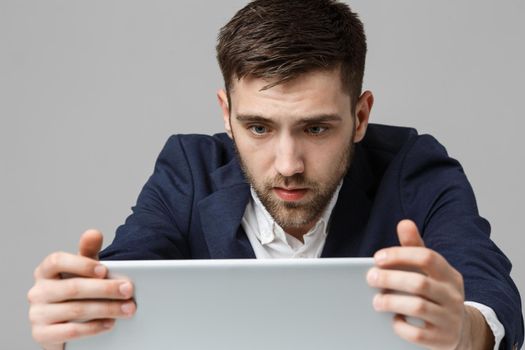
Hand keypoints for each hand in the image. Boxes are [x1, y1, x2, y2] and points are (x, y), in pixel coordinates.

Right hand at [28, 230, 135, 349]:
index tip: (104, 270)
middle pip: (73, 288)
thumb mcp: (83, 271)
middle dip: (105, 289)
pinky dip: (94, 328)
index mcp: (45, 271)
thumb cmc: (75, 292)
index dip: (81, 264)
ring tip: (127, 308)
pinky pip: (71, 331)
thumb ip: (88, 252)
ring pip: (76, 310)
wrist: (62, 326)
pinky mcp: (42, 335)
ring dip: (106, 309)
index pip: (57, 261)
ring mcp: (37, 315)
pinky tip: (110, 323)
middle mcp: (37, 292)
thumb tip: (93, 233)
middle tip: (128, 290)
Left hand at [366, 220, 493, 349]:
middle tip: (370, 278)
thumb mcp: (429, 270)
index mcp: (449, 274)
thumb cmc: (434, 292)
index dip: (399, 255)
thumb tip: (404, 223)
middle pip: (419, 283)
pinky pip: (418, 334)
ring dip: (391, 302)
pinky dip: (402, 326)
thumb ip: (415, 247)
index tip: (377, 258)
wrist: (460, 330)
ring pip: (418, 307)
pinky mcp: (442, 339)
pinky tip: (393, 320)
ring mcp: (449, 318)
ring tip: (376, 301)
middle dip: (390, 279)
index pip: (427, 257)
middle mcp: (452, 295)